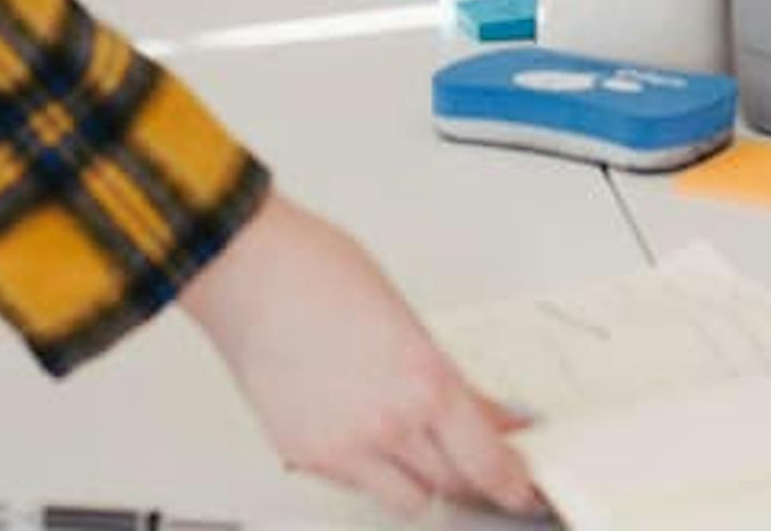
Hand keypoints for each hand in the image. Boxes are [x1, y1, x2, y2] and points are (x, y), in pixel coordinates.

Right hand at [177, 194, 544, 519]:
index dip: (513, 485)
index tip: (523, 489)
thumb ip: (450, 380)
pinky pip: (358, 486)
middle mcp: (389, 423)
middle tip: (473, 455)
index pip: (487, 462)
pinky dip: (369, 469)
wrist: (247, 270)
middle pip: (454, 485)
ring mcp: (345, 448)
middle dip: (469, 473)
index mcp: (425, 380)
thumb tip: (487, 415)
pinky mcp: (308, 458)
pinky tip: (362, 430)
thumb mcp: (409, 320)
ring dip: (420, 479)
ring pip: (408, 499)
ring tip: (413, 444)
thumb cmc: (318, 272)